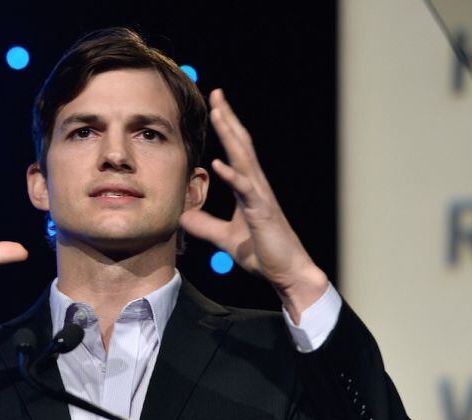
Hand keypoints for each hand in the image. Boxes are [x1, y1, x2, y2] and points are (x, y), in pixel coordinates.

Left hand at [179, 90, 326, 320]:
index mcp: (249, 189)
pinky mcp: (261, 213)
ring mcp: (260, 197)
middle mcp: (256, 187)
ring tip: (218, 113)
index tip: (214, 105)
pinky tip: (218, 163)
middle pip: (241, 145)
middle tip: (217, 93)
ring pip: (244, 159)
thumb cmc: (263, 254)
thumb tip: (184, 217)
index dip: (226, 128)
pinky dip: (232, 176)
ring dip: (231, 136)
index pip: (236, 151)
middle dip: (229, 118)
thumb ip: (206, 226)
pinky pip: (245, 191)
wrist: (287, 273)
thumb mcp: (225, 238)